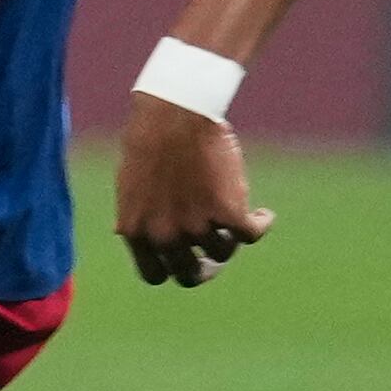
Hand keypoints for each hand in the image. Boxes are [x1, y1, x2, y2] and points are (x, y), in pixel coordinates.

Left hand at [114, 98, 273, 286]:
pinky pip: (252, 234)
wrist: (174, 115)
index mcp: (135, 230)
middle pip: (190, 274)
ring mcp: (197, 227)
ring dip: (229, 237)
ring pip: (222, 252)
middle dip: (204, 267)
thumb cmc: (149, 140)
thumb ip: (135, 215)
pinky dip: (261, 224)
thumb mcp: (130, 185)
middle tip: (215, 255)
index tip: (183, 260)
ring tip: (232, 215)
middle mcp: (165, 235)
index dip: (171, 269)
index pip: (154, 275)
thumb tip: (126, 235)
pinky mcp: (229, 213)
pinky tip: (263, 215)